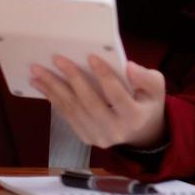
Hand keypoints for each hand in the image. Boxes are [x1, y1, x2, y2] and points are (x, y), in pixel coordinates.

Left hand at [31, 56, 168, 149]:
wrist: (142, 133)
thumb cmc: (148, 102)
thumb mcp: (157, 88)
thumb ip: (146, 77)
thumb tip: (128, 66)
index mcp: (135, 117)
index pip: (117, 95)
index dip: (104, 76)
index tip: (90, 56)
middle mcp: (115, 131)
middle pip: (89, 103)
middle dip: (72, 79)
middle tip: (56, 59)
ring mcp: (98, 137)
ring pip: (73, 110)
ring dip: (53, 89)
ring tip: (38, 72)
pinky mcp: (86, 138)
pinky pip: (67, 117)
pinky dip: (53, 99)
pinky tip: (42, 85)